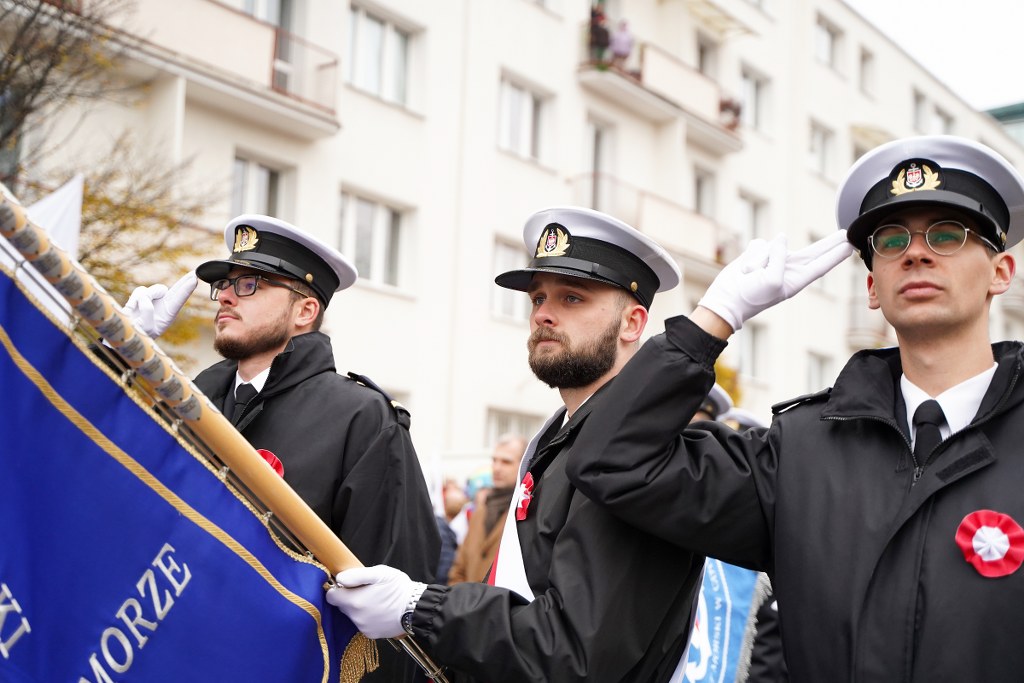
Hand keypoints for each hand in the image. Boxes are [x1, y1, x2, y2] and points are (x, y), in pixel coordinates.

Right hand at [122, 271, 197, 337]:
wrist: (124, 333)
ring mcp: (153, 300)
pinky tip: (131, 309)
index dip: (187, 289)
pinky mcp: (142, 297)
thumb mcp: (145, 326)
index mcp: (168, 315)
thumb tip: (145, 295)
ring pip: (154, 289)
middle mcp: (163, 306)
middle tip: (194, 273)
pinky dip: (135, 298)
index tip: (195, 279)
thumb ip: (147, 310)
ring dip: (147, 296)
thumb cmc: (137, 334)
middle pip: (177, 290)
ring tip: (138, 309)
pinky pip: (141, 290)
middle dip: (185, 281)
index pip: (179, 300)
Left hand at [325, 565, 425, 639]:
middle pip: (342, 606)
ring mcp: (363, 627)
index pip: (331, 597)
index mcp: (354, 601)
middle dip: (349, 598)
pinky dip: (367, 617)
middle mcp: (355, 617)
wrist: (416, 608)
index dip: (337, 589)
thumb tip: (339, 578)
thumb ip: (356, 575)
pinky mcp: (371, 634)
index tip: (347, 585)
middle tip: (366, 590)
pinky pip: (362, 623)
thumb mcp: (379, 573)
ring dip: (359, 608)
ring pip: (352, 615)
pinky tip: (379, 611)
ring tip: (376, 600)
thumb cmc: (398, 588)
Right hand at [698, 231, 853, 330]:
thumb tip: (782, 238)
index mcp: (796, 280)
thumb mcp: (771, 279)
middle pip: (812, 253)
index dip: (836, 255)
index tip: (851, 245)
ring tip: (752, 274)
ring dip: (761, 258)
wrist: (725, 300)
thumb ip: (780, 256)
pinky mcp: (758, 257)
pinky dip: (751, 255)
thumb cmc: (750, 296)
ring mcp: (773, 263)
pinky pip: (759, 245)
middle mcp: (787, 270)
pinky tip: (746, 269)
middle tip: (845, 234)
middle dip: (828, 243)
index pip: (821, 265)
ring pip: (775, 245)